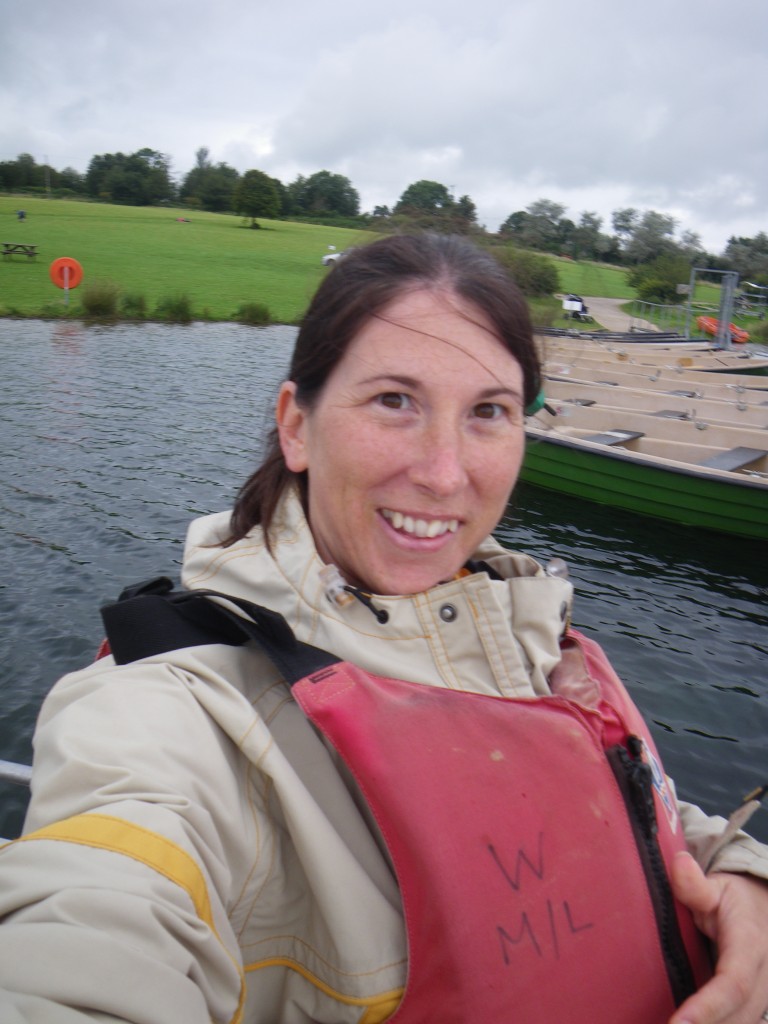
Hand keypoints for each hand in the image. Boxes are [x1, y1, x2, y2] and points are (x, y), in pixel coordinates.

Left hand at [669, 852, 767, 1023]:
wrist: (766, 908)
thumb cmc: (735, 898)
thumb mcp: (717, 886)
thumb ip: (695, 884)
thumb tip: (679, 865)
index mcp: (751, 944)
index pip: (732, 983)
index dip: (707, 1008)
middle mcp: (765, 975)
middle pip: (739, 1015)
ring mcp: (766, 994)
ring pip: (743, 1022)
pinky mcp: (759, 1004)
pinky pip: (742, 1021)